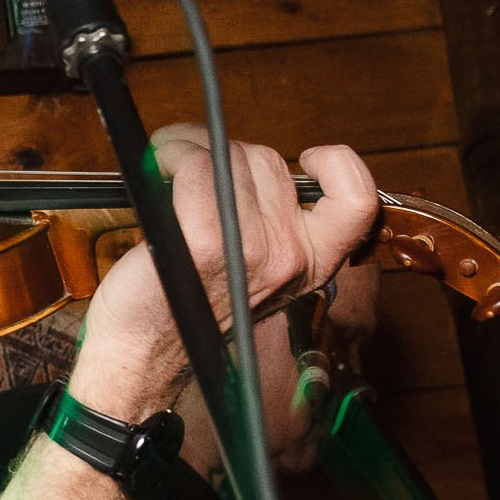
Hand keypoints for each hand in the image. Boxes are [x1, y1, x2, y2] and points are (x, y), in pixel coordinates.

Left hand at [71, 128, 379, 416]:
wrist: (142, 348)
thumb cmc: (182, 303)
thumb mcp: (250, 269)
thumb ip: (266, 220)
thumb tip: (241, 159)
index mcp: (310, 263)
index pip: (357, 202)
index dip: (341, 166)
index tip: (311, 158)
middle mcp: (290, 257)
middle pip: (269, 162)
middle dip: (225, 154)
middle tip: (191, 167)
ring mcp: (253, 249)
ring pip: (231, 158)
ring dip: (190, 152)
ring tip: (167, 172)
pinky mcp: (207, 241)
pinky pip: (196, 167)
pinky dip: (171, 156)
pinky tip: (158, 170)